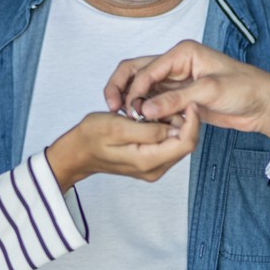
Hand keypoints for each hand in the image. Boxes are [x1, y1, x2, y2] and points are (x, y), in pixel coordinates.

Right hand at [45, 109, 201, 189]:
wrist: (77, 152)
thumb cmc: (91, 136)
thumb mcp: (117, 126)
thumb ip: (149, 130)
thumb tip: (176, 128)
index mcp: (148, 160)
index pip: (185, 143)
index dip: (192, 120)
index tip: (188, 101)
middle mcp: (154, 168)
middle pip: (185, 143)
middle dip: (183, 121)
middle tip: (167, 102)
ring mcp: (153, 167)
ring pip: (178, 143)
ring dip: (173, 124)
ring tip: (155, 109)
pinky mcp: (150, 162)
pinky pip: (168, 145)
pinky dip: (165, 129)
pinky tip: (152, 118)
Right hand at [102, 40, 269, 138]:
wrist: (264, 104)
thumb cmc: (245, 88)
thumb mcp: (209, 92)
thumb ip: (175, 99)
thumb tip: (146, 110)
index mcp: (182, 53)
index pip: (146, 68)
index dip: (134, 89)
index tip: (129, 110)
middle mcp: (176, 64)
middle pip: (138, 73)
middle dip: (125, 91)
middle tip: (114, 110)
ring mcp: (177, 82)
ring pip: (145, 90)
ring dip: (138, 104)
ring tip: (132, 121)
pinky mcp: (181, 98)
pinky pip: (157, 104)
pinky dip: (151, 114)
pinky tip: (148, 126)